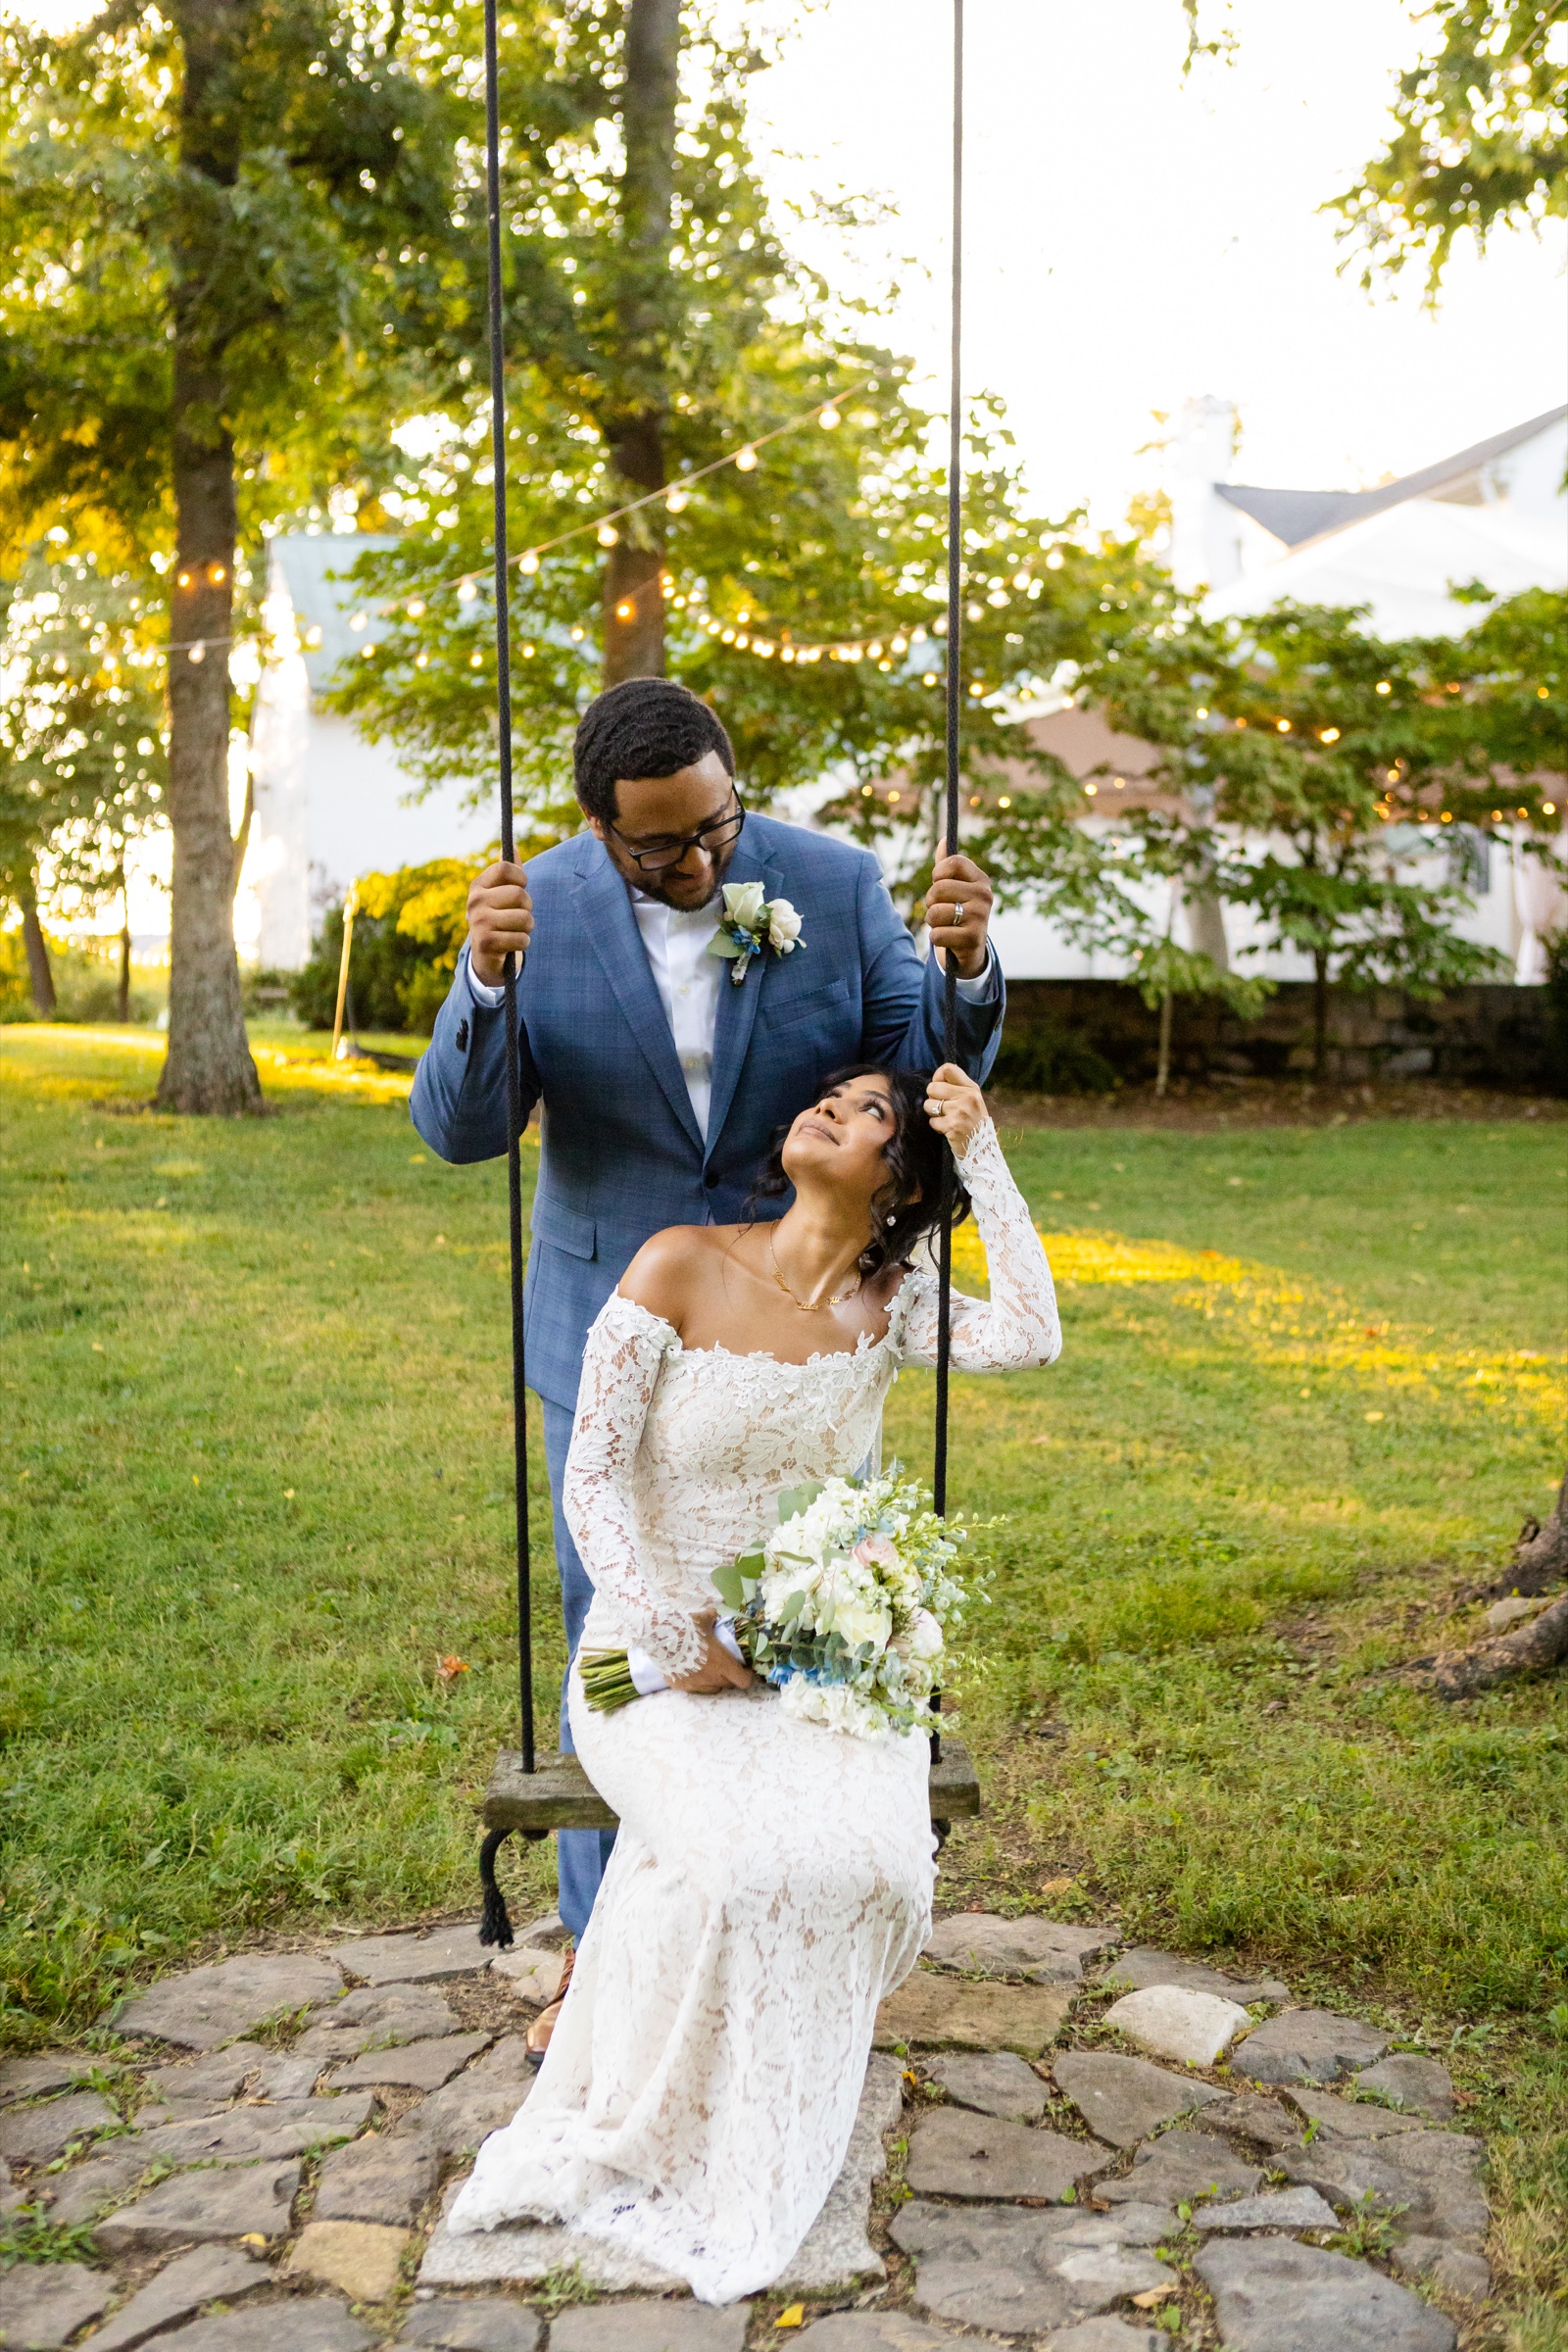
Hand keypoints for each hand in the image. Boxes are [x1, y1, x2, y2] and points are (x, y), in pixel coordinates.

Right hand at [466, 861, 533, 985]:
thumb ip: (509, 872)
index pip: (506, 868)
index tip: (520, 888)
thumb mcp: (501, 894)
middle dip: (527, 907)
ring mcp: (478, 922)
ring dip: (528, 927)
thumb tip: (512, 847)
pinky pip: (521, 939)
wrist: (485, 954)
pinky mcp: (485, 943)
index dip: (521, 878)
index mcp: (478, 885)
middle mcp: (474, 901)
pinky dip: (523, 942)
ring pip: (524, 918)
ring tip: (517, 930)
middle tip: (519, 915)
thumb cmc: (500, 917)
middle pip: (519, 894)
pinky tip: (512, 943)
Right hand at [668, 1612, 753, 1695]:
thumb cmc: (688, 1630)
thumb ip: (712, 1617)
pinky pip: (693, 1688)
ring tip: (709, 1670)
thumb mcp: (703, 1619)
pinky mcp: (681, 1687)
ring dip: (714, 1681)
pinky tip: (689, 1671)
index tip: (745, 1668)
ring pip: (712, 1689)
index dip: (747, 1675)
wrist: (663, 1640)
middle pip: (728, 1685)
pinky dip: (695, 1682)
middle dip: (730, 1677)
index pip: (743, 1680)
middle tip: (726, 1666)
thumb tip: (714, 1612)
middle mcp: (712, 1678)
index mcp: (723, 1664)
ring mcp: (697, 1685)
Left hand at [923, 1062, 987, 1156]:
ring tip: (946, 1119)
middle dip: (932, 1099)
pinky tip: (947, 1129)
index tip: (940, 1089)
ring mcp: (960, 1111)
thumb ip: (958, 1088)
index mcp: (972, 1088)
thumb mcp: (972, 1101)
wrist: (982, 1149)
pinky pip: (932, 1121)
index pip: (948, 1069)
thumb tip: (937, 1078)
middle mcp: (967, 1097)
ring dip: (933, 1113)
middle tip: (943, 1109)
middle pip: (932, 1087)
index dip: (937, 1077)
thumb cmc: (973, 1123)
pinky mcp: (953, 1126)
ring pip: (929, 1104)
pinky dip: (936, 1127)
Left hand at [927, 841, 992, 979]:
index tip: (940, 883)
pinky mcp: (973, 939)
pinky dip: (936, 938)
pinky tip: (948, 939)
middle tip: (941, 909)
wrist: (970, 949)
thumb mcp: (954, 888)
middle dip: (931, 901)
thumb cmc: (957, 912)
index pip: (952, 862)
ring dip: (932, 921)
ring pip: (935, 912)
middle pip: (938, 888)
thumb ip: (947, 866)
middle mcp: (984, 896)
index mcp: (980, 880)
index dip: (938, 874)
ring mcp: (981, 917)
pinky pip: (937, 934)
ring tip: (945, 924)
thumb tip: (944, 840)